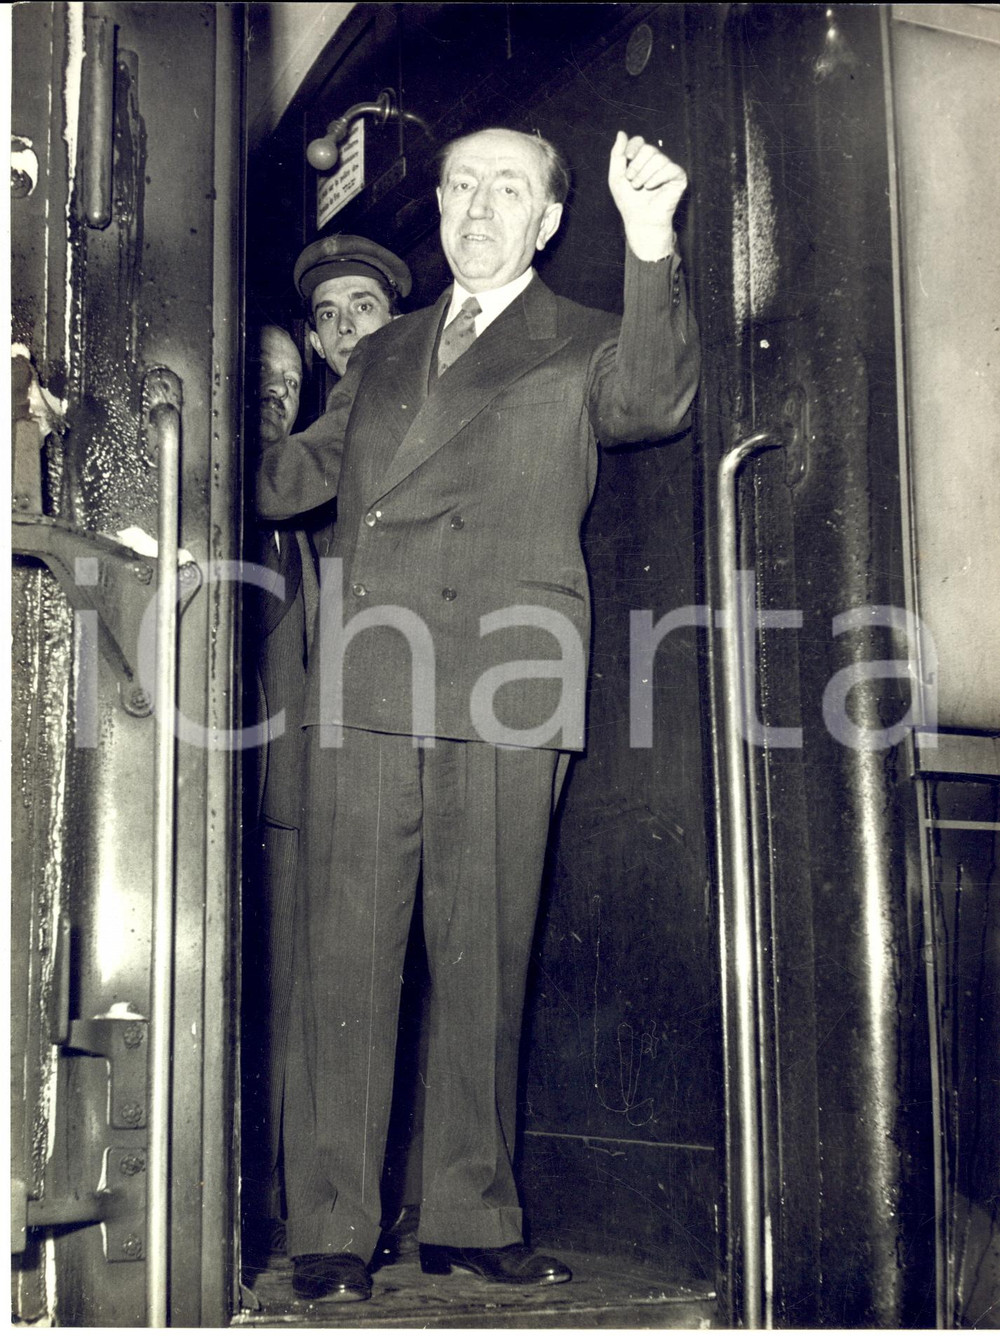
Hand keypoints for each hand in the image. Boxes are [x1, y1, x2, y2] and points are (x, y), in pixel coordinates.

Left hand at [607, 131, 687, 260]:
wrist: (640, 220)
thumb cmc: (629, 201)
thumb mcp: (616, 177)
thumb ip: (617, 155)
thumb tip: (621, 132)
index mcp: (642, 159)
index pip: (639, 141)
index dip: (632, 148)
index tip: (627, 159)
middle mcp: (656, 161)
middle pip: (648, 149)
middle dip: (636, 166)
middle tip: (633, 181)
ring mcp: (668, 168)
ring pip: (658, 158)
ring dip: (644, 174)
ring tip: (641, 187)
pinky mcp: (679, 177)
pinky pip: (670, 168)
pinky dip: (657, 178)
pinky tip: (651, 187)